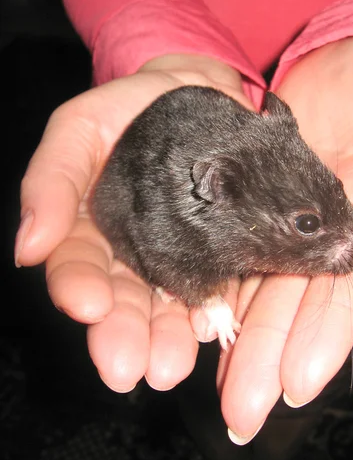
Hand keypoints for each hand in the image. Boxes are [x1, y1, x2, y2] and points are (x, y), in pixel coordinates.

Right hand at [15, 54, 252, 391]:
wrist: (198, 92)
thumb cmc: (130, 108)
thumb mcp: (78, 129)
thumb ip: (50, 180)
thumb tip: (26, 250)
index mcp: (89, 227)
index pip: (77, 267)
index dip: (78, 289)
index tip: (88, 307)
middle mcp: (131, 251)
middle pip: (122, 300)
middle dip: (122, 334)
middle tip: (128, 368)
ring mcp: (177, 256)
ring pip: (166, 306)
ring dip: (165, 339)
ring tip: (168, 367)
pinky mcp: (219, 253)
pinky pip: (215, 288)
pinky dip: (211, 312)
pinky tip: (210, 330)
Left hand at [218, 32, 352, 443]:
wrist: (332, 58)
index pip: (348, 285)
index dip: (328, 331)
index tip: (301, 381)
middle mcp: (318, 232)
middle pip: (293, 302)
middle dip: (270, 357)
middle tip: (243, 414)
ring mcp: (279, 221)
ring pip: (256, 289)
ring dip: (238, 342)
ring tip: (216, 392)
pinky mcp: (246, 205)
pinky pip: (229, 253)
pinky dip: (215, 292)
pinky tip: (195, 326)